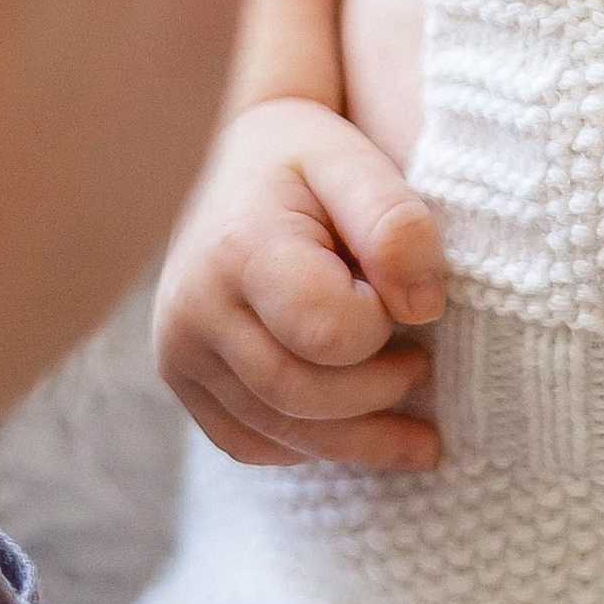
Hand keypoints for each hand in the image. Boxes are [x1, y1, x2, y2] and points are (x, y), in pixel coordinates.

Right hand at [155, 96, 444, 470]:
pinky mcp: (182, 378)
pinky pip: (249, 443)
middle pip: (300, 398)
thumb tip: (424, 308)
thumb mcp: (359, 164)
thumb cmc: (308, 159)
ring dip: (358, 437)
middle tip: (423, 364)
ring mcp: (179, 351)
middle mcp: (194, 310)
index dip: (381, 326)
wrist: (239, 159)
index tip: (406, 300)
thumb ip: (399, 226)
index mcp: (240, 250)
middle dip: (379, 393)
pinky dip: (309, 444)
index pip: (327, 333)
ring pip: (277, 433)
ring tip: (412, 415)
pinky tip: (352, 424)